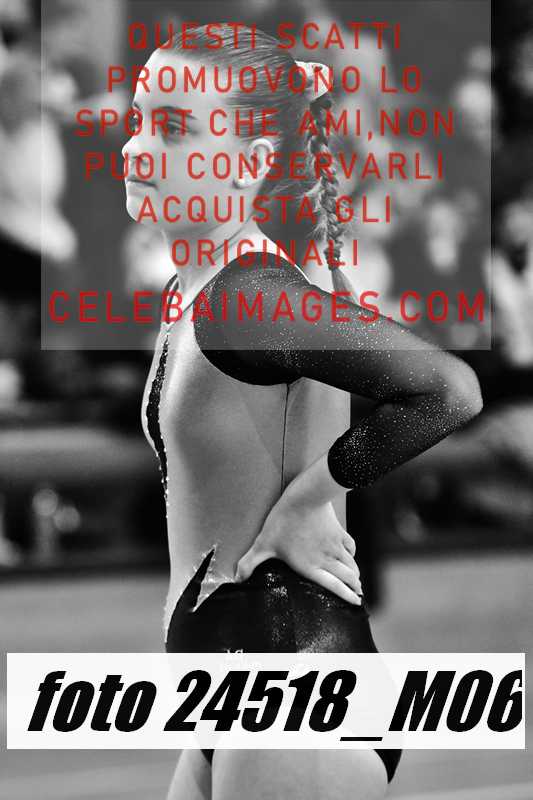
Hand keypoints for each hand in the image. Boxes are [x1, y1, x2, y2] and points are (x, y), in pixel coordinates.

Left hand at [234, 489, 362, 604]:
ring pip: (351, 563)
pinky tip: (352, 554)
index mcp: (310, 567)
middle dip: (354, 587)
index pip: (333, 585)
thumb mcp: (263, 544)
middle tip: (359, 594)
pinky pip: (350, 545)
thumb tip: (237, 579)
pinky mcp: (338, 531)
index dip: (346, 595)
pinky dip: (353, 553)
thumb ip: (250, 563)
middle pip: (347, 576)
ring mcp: (334, 545)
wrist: (305, 498)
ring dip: (355, 573)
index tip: (355, 601)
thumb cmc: (284, 522)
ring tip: (358, 580)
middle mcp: (326, 559)